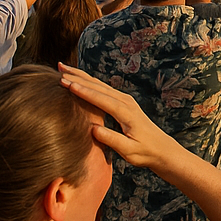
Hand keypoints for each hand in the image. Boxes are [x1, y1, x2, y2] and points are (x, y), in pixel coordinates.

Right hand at [59, 65, 185, 172]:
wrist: (162, 149)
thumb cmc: (145, 152)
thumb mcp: (129, 151)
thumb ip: (112, 139)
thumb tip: (93, 129)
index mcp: (125, 112)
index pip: (101, 99)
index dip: (83, 91)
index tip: (66, 84)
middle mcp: (125, 102)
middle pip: (98, 86)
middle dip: (78, 77)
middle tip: (58, 70)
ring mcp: (125, 100)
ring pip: (99, 84)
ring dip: (81, 76)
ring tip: (63, 68)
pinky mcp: (123, 102)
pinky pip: (103, 88)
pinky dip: (89, 82)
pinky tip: (79, 78)